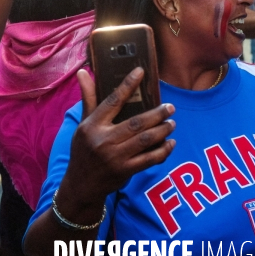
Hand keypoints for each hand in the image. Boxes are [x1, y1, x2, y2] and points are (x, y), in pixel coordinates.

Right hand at [57, 68, 175, 213]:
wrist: (82, 183)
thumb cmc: (83, 148)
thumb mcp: (82, 123)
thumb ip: (88, 98)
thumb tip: (83, 72)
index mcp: (93, 124)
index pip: (113, 100)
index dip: (127, 85)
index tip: (140, 72)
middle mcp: (104, 139)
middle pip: (136, 123)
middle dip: (157, 114)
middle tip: (170, 107)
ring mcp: (115, 156)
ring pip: (145, 140)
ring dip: (162, 131)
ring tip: (172, 123)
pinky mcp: (125, 171)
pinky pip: (149, 159)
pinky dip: (162, 151)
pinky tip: (171, 143)